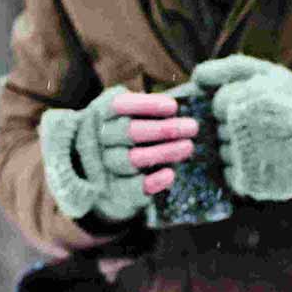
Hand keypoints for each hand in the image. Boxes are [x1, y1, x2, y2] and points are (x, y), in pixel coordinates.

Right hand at [38, 84, 199, 221]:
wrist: (106, 176)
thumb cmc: (130, 136)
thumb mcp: (134, 115)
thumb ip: (149, 108)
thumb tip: (181, 100)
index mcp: (102, 115)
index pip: (118, 105)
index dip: (146, 105)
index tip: (173, 107)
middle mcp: (99, 140)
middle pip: (127, 132)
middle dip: (162, 129)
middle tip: (192, 127)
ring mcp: (105, 166)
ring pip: (131, 159)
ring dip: (163, 152)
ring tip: (188, 146)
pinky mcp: (114, 191)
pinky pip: (132, 188)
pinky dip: (153, 181)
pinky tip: (170, 174)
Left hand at [192, 55, 291, 201]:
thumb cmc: (284, 96)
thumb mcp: (262, 72)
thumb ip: (226, 69)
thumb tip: (195, 78)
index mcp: (262, 100)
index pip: (220, 105)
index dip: (224, 105)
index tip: (240, 105)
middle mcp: (260, 131)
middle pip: (219, 131)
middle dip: (227, 126)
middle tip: (249, 125)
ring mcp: (261, 159)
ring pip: (222, 154)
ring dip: (231, 148)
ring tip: (254, 141)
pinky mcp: (260, 182)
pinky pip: (229, 175)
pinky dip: (235, 168)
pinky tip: (254, 158)